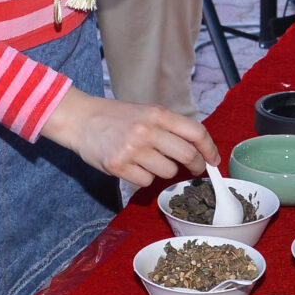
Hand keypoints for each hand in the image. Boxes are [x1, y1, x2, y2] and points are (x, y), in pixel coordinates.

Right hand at [40, 89, 220, 187]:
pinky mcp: (118, 166)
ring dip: (163, 171)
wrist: (80, 120)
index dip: (209, 148)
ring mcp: (132, 149)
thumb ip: (169, 127)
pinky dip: (143, 178)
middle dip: (195, 166)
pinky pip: (146, 182)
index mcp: (157, 114)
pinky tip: (132, 167)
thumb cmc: (116, 117)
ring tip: (148, 160)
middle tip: (193, 169)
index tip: (214, 160)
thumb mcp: (145, 112)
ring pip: (167, 172)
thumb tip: (197, 149)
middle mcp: (146, 130)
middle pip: (186, 155)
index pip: (195, 132)